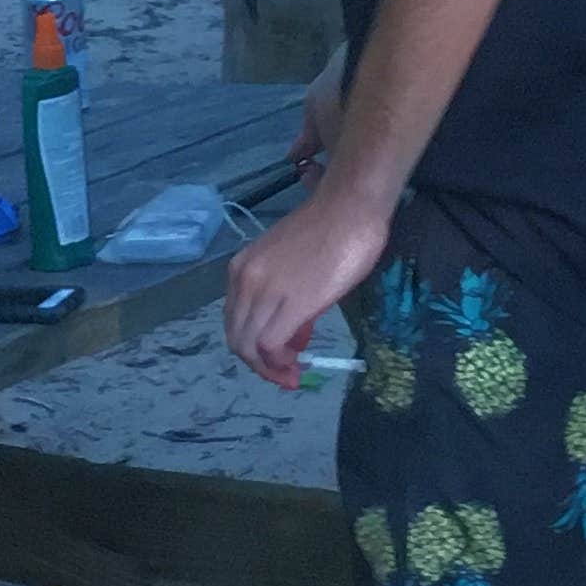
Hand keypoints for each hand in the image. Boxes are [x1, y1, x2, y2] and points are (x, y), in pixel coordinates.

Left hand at [207, 186, 396, 387]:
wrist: (350, 209)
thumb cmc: (331, 230)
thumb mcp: (293, 264)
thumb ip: (284, 296)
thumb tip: (294, 329)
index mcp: (242, 269)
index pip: (235, 320)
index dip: (251, 345)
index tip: (278, 356)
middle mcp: (245, 280)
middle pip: (237, 338)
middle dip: (258, 364)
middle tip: (284, 375)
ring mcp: (265, 291)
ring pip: (249, 345)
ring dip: (268, 368)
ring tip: (291, 376)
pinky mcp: (290, 303)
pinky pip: (269, 344)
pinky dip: (279, 362)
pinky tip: (295, 365)